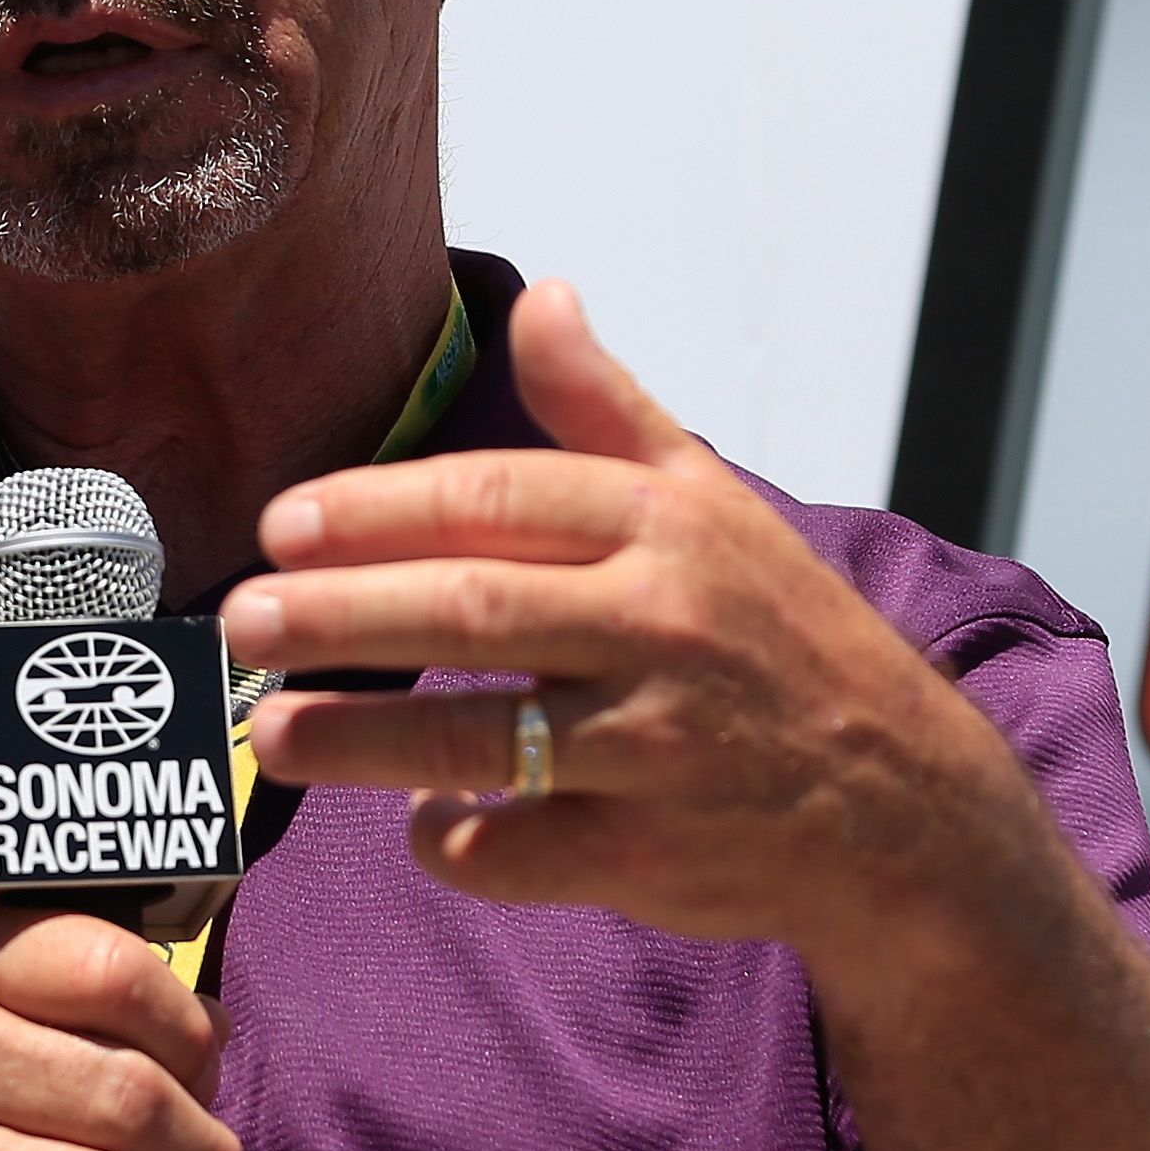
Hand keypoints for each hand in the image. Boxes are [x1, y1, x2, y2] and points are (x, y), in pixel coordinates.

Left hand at [221, 281, 1048, 960]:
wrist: (907, 806)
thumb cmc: (784, 640)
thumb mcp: (712, 507)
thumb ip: (608, 411)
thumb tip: (542, 297)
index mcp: (666, 530)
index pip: (498, 501)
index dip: (377, 511)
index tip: (281, 523)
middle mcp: (665, 628)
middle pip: (473, 611)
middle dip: (341, 614)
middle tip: (242, 617)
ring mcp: (659, 747)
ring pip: (481, 737)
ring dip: (361, 736)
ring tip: (273, 731)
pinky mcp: (652, 853)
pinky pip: (520, 849)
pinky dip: (454, 840)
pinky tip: (415, 823)